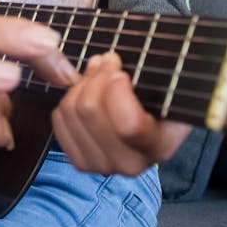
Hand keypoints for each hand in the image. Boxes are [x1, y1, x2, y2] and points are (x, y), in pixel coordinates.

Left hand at [52, 51, 192, 175]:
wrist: (154, 118)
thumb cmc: (163, 93)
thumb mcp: (167, 80)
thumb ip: (150, 69)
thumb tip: (109, 60)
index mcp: (160, 146)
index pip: (128, 125)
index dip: (117, 89)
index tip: (121, 73)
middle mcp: (132, 164)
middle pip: (91, 111)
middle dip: (97, 76)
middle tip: (109, 60)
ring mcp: (103, 165)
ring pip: (72, 112)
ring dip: (82, 82)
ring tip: (99, 70)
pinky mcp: (81, 161)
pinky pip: (59, 120)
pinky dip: (69, 98)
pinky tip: (87, 91)